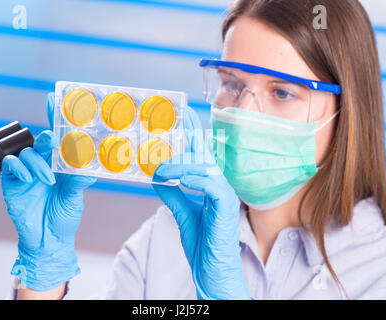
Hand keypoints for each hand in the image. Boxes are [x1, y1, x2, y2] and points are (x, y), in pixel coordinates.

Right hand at [2, 92, 96, 290]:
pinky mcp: (13, 182)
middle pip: (42, 141)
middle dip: (47, 137)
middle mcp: (44, 164)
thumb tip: (90, 169)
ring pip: (27, 152)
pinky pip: (12, 165)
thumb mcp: (75, 197)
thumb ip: (78, 182)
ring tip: (48, 179)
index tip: (56, 98)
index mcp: (61, 164)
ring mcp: (27, 172)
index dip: (57, 118)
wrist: (48, 241)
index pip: (59, 138)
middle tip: (52, 140)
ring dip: (37, 162)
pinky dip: (21, 168)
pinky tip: (31, 179)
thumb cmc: (64, 217)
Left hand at [152, 106, 249, 299]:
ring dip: (181, 166)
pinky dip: (194, 180)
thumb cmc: (203, 244)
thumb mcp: (182, 214)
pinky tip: (179, 179)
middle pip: (203, 156)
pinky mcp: (227, 208)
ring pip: (205, 168)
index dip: (192, 134)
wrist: (212, 272)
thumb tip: (158, 177)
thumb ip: (173, 195)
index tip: (183, 114)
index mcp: (210, 186)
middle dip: (186, 140)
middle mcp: (219, 187)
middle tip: (166, 133)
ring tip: (162, 169)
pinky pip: (211, 186)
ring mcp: (225, 196)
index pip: (200, 155)